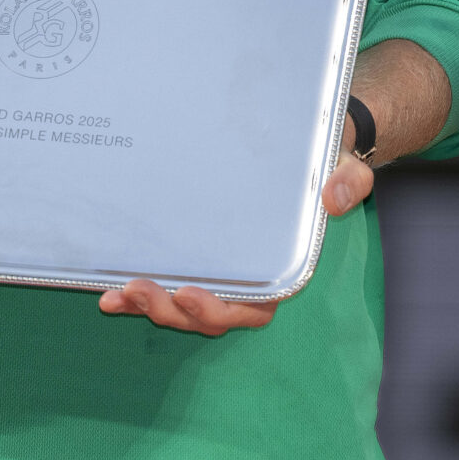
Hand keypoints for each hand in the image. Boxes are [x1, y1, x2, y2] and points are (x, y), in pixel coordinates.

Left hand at [96, 128, 374, 335]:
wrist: (305, 143)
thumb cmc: (325, 161)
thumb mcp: (344, 163)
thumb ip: (350, 180)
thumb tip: (335, 198)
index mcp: (283, 271)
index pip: (253, 308)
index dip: (219, 310)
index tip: (190, 296)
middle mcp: (249, 281)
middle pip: (208, 316)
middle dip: (170, 312)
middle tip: (138, 290)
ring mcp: (219, 272)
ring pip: (182, 308)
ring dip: (148, 306)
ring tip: (115, 294)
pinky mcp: (195, 257)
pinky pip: (168, 284)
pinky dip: (139, 291)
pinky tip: (108, 286)